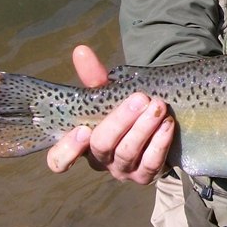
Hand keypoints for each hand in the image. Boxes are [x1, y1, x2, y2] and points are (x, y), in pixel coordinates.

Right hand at [46, 45, 174, 183]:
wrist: (156, 124)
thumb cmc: (122, 109)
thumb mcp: (107, 93)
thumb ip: (93, 76)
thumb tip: (81, 51)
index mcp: (82, 143)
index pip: (59, 160)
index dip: (67, 149)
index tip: (82, 129)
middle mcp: (100, 161)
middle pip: (102, 147)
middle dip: (120, 121)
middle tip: (139, 98)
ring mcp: (123, 171)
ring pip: (128, 154)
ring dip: (143, 128)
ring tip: (157, 106)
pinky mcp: (146, 176)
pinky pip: (152, 163)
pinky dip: (160, 142)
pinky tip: (167, 123)